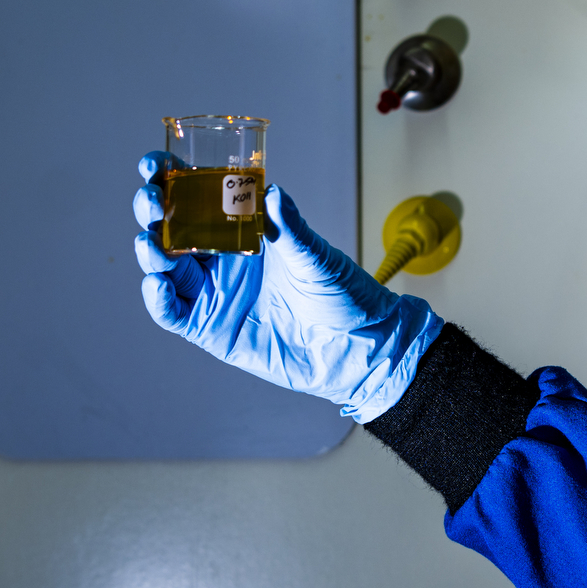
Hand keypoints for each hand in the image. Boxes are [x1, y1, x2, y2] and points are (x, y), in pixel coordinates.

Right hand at [132, 151, 441, 421]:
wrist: (358, 347)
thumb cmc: (343, 296)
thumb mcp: (318, 258)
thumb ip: (291, 229)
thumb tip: (272, 193)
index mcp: (244, 232)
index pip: (195, 199)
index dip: (168, 180)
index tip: (154, 164)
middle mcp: (221, 260)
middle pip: (169, 228)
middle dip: (152, 210)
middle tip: (153, 200)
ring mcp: (213, 293)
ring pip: (164, 266)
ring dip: (150, 251)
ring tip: (153, 242)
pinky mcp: (210, 328)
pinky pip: (171, 312)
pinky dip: (157, 298)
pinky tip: (158, 284)